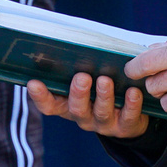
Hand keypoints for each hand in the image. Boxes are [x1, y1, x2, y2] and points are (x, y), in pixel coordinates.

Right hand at [29, 71, 149, 137]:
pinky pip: (128, 117)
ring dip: (103, 96)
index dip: (40, 96)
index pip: (49, 105)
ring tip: (105, 80)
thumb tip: (73, 39)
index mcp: (68, 105)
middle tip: (81, 77)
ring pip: (101, 113)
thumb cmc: (103, 88)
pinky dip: (131, 104)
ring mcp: (104, 124)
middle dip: (78, 93)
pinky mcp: (126, 127)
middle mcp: (83, 116)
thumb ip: (79, 67)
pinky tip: (133, 91)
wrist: (131, 115)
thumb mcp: (88, 79)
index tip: (33, 82)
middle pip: (76, 109)